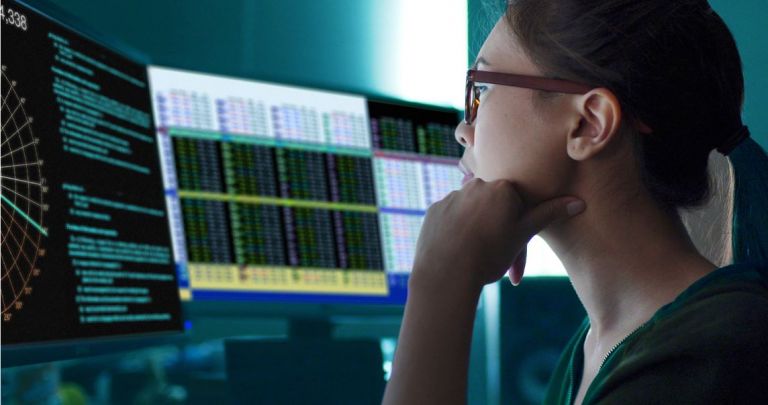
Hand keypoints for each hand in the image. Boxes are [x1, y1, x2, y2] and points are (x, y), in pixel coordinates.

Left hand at [411, 178, 584, 289]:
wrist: (447, 272)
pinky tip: (457, 251)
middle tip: (495, 257)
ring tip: (475, 257)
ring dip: (476, 229)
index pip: (516, 201)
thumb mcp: (524, 235)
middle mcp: (475, 185)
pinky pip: (450, 218)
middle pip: (492, 205)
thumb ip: (549, 214)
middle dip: (497, 227)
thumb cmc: (490, 254)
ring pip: (471, 212)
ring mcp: (452, 197)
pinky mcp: (434, 211)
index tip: (513, 246)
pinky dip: (456, 232)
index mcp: (501, 188)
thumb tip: (579, 202)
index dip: (518, 225)